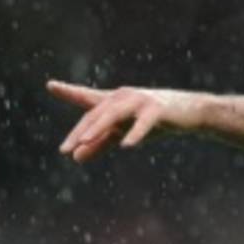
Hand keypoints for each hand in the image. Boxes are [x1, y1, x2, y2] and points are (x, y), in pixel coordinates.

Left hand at [47, 80, 199, 162]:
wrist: (192, 113)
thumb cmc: (155, 122)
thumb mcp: (124, 133)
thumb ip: (99, 143)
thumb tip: (74, 157)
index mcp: (114, 101)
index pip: (88, 97)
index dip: (69, 91)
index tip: (51, 85)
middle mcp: (124, 97)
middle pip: (97, 114)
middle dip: (80, 132)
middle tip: (65, 149)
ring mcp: (141, 101)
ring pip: (114, 114)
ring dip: (98, 128)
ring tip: (84, 142)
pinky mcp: (158, 110)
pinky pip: (144, 123)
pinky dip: (135, 133)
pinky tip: (127, 146)